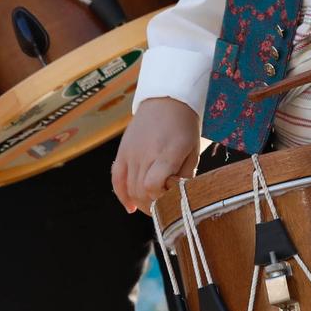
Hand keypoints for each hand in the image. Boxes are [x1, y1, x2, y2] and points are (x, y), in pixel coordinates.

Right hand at [111, 98, 199, 212]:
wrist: (166, 100)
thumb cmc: (184, 126)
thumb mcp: (193, 149)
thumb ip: (187, 175)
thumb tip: (180, 197)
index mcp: (166, 153)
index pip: (153, 185)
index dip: (161, 198)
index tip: (173, 199)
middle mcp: (145, 154)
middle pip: (141, 191)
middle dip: (153, 206)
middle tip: (164, 210)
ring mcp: (131, 153)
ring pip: (129, 188)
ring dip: (140, 203)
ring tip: (152, 208)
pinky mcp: (122, 152)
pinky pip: (117, 179)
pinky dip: (122, 195)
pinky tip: (130, 207)